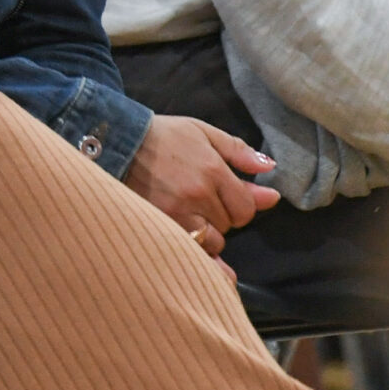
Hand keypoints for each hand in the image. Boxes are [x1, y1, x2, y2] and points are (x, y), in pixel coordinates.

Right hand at [124, 114, 278, 256]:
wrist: (118, 141)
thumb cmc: (162, 135)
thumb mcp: (202, 132)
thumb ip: (238, 151)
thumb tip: (270, 167)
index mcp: (213, 171)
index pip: (246, 207)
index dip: (242, 204)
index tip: (229, 196)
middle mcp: (198, 195)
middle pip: (229, 225)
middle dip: (222, 216)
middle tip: (203, 201)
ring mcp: (177, 212)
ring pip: (211, 242)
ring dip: (207, 234)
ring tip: (191, 217)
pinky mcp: (159, 224)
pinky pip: (191, 250)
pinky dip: (198, 253)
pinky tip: (204, 258)